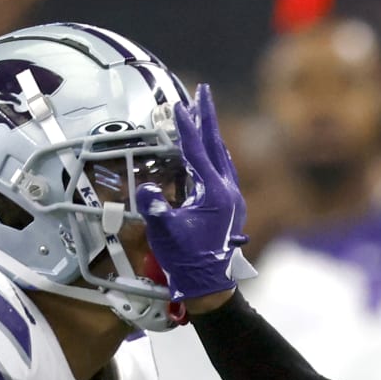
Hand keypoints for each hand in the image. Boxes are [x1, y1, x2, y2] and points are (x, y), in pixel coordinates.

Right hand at [138, 83, 256, 305]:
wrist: (211, 287)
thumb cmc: (187, 262)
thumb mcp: (165, 234)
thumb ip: (155, 208)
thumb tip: (147, 188)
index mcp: (215, 194)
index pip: (198, 152)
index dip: (186, 127)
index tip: (178, 104)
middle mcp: (228, 191)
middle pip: (216, 145)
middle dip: (207, 117)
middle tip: (203, 91)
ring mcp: (233, 199)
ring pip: (222, 156)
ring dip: (211, 134)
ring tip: (203, 115)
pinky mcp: (231, 207)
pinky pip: (224, 170)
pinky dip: (215, 154)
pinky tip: (212, 152)